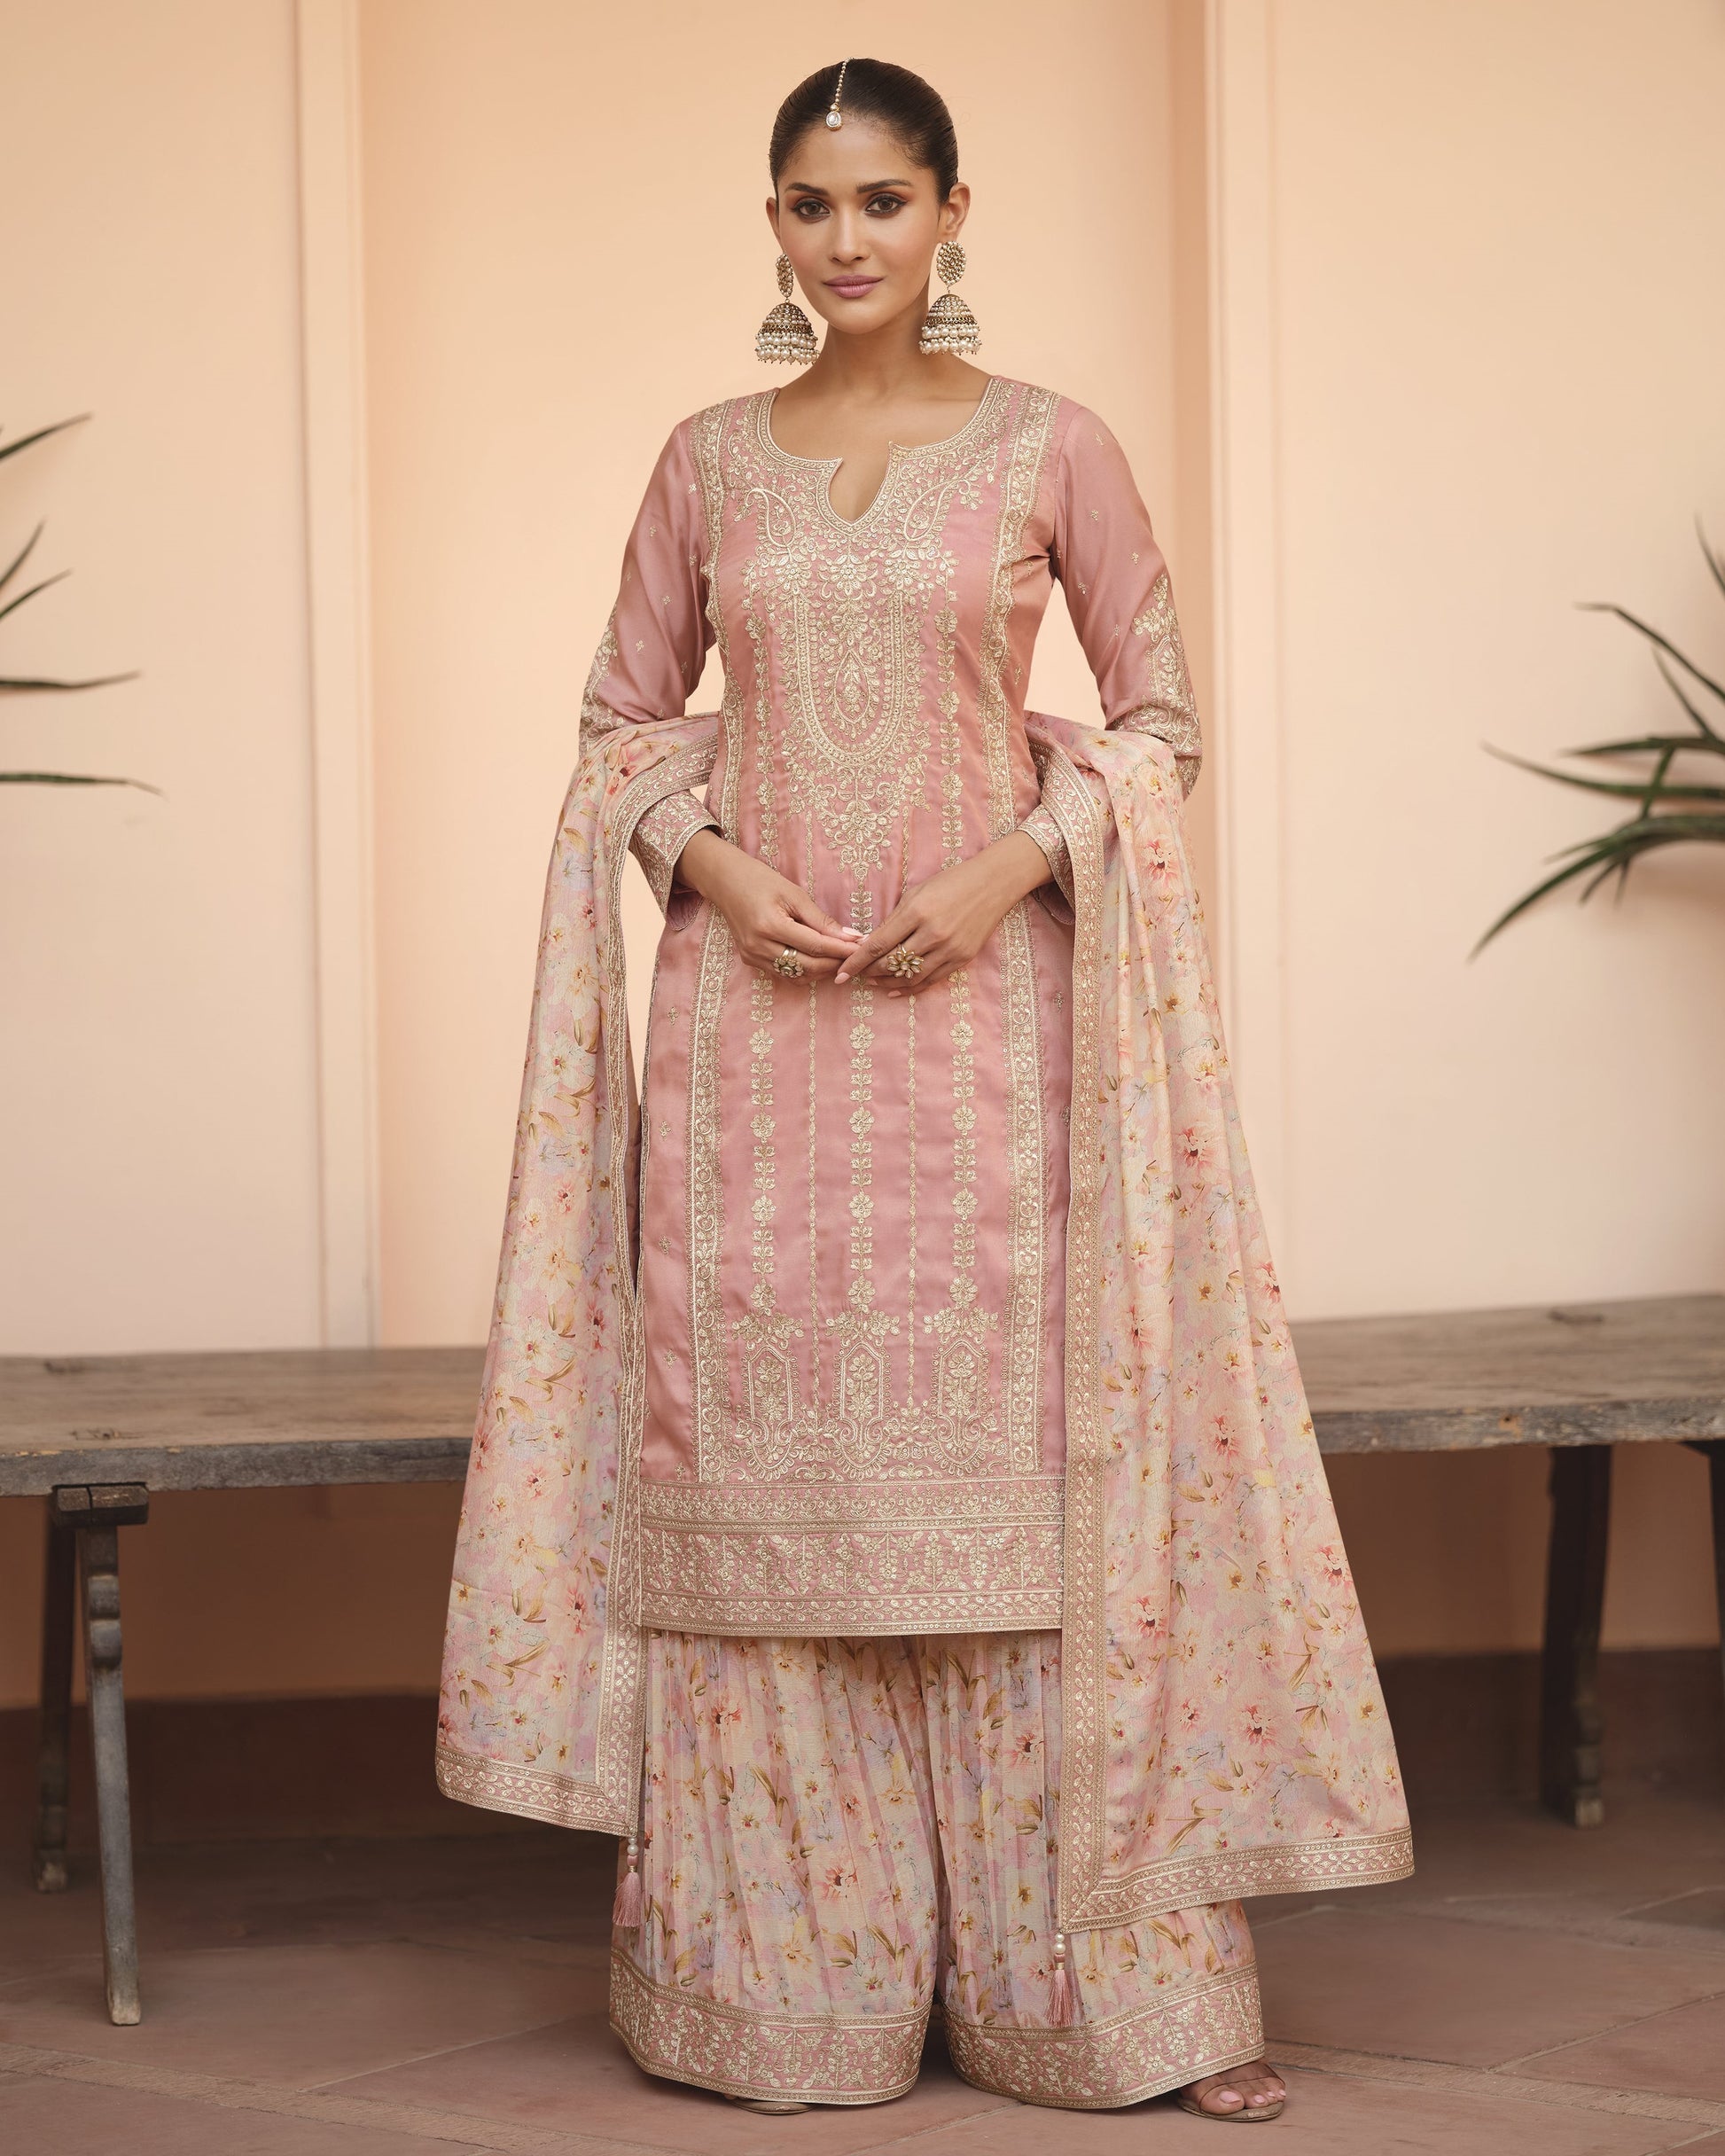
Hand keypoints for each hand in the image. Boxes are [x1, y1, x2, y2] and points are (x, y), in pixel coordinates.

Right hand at [676, 829, 860, 978]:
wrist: (725, 882)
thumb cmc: (761, 881)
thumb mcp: (794, 894)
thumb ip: (821, 920)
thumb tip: (850, 937)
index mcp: (770, 925)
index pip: (815, 945)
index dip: (842, 949)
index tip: (862, 947)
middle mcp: (759, 946)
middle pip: (807, 966)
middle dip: (835, 963)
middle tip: (856, 956)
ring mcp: (753, 957)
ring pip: (797, 975)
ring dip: (821, 970)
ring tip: (840, 959)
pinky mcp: (751, 961)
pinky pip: (784, 974)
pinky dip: (804, 971)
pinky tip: (818, 961)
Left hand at [833, 832, 1051, 994]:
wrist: (992, 884)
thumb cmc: (950, 883)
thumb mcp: (916, 893)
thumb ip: (894, 920)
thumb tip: (869, 943)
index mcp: (917, 913)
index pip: (879, 945)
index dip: (857, 962)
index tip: (841, 974)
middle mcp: (933, 934)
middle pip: (892, 964)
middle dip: (869, 972)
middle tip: (856, 974)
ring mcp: (949, 949)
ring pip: (910, 977)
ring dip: (887, 983)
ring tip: (873, 982)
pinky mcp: (962, 959)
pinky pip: (931, 981)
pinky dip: (910, 988)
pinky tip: (894, 990)